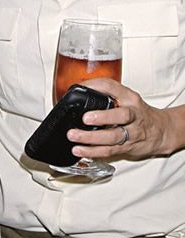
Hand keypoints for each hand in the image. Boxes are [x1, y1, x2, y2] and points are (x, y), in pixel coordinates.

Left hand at [67, 78, 184, 158]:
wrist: (161, 131)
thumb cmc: (139, 113)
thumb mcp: (128, 98)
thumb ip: (108, 95)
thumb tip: (79, 91)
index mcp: (130, 98)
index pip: (113, 87)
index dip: (96, 86)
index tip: (81, 88)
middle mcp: (133, 115)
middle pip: (121, 115)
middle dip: (102, 117)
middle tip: (85, 118)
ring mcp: (131, 133)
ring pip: (113, 137)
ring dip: (91, 138)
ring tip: (75, 136)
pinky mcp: (127, 147)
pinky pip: (109, 151)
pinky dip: (93, 152)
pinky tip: (80, 150)